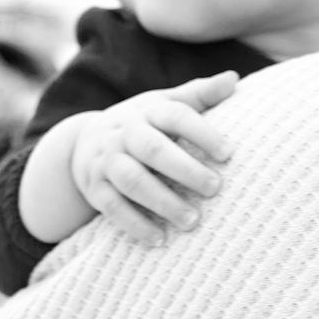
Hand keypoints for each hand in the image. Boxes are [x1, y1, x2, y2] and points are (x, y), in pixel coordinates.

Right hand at [70, 71, 236, 244]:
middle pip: (154, 150)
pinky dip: (135, 225)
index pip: (176, 116)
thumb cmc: (143, 121)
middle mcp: (125, 133)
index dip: (202, 133)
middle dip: (185, 170)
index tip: (229, 153)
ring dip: (162, 202)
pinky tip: (160, 240)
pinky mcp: (94, 188)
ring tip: (193, 221)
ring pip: (132, 181)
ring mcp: (107, 161)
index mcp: (148, 110)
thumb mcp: (166, 102)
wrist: (84, 140)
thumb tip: (234, 78)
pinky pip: (112, 208)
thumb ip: (200, 94)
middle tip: (216, 188)